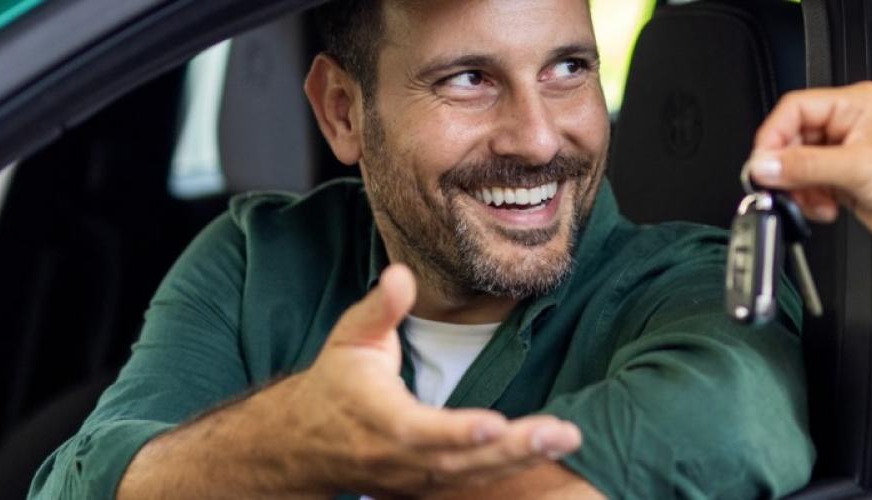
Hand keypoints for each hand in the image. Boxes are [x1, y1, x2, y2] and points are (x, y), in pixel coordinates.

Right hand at [280, 264, 583, 496]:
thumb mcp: (351, 338)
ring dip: (522, 460)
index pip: (419, 430)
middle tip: (561, 433)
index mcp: (378, 418)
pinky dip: (512, 470)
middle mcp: (398, 457)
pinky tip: (549, 451)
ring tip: (566, 439)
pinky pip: (474, 483)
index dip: (456, 432)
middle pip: (458, 460)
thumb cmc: (336, 382)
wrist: (304, 443)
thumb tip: (401, 274)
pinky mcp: (428, 486)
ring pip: (472, 476)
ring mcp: (414, 479)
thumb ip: (379, 308)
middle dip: (512, 449)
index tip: (495, 426)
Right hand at [747, 81, 871, 263]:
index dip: (774, 135)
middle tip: (781, 187)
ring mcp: (843, 154)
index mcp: (855, 105)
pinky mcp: (842, 181)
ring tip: (813, 202)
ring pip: (795, 165)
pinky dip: (808, 200)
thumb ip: (806, 166)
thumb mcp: (859, 169)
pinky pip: (807, 185)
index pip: (795, 108)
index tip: (763, 163)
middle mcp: (847, 125)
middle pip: (791, 138)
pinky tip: (826, 208)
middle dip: (786, 168)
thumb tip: (764, 165)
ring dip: (798, 188)